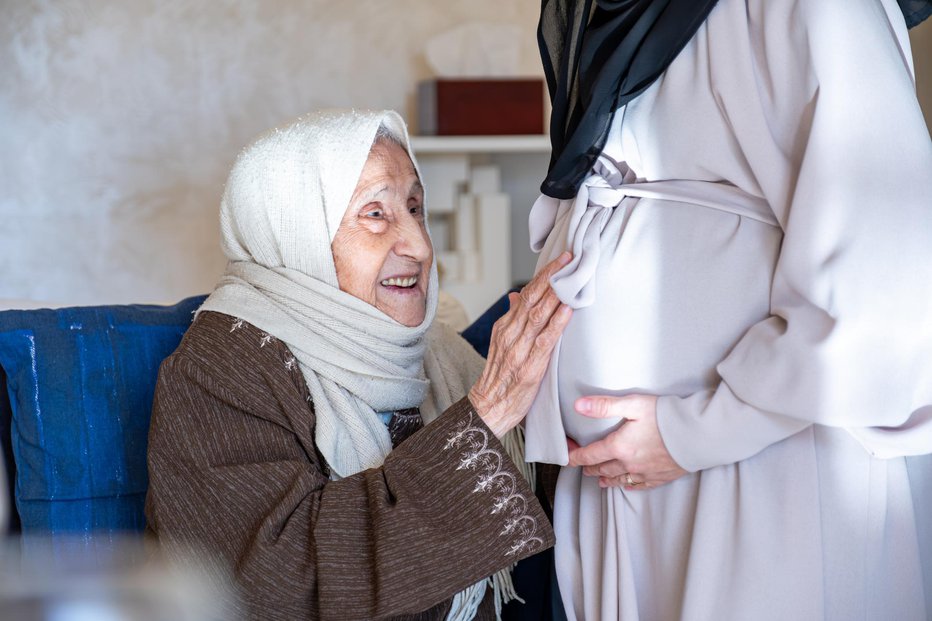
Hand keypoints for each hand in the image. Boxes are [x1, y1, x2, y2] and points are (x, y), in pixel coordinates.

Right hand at [469, 252, 572, 437]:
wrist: (489, 407)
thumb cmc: (500, 377)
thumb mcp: (502, 343)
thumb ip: (512, 319)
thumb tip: (516, 295)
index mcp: (505, 326)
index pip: (525, 294)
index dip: (542, 276)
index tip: (558, 259)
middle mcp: (510, 334)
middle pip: (532, 299)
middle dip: (551, 276)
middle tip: (568, 258)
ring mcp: (519, 350)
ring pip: (539, 315)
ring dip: (556, 294)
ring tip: (571, 277)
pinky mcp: (530, 367)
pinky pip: (545, 341)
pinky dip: (557, 324)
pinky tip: (567, 311)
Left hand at [567, 395, 686, 489]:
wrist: (699, 435)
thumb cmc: (667, 416)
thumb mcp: (633, 404)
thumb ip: (605, 406)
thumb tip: (578, 405)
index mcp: (619, 447)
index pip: (589, 455)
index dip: (574, 456)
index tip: (566, 455)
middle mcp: (629, 464)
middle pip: (602, 468)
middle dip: (589, 466)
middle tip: (581, 465)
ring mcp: (645, 473)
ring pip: (619, 479)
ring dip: (605, 478)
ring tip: (598, 479)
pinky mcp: (660, 477)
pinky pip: (639, 485)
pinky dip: (628, 485)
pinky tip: (626, 485)